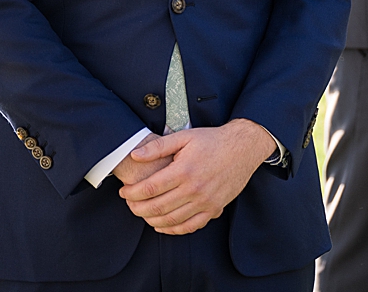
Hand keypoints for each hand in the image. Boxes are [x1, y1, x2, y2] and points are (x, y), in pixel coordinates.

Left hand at [118, 119, 274, 234]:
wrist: (244, 147)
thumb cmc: (212, 140)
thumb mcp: (185, 137)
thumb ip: (158, 146)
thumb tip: (135, 155)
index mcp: (184, 170)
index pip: (149, 188)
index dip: (132, 193)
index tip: (123, 192)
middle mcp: (194, 189)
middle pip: (157, 207)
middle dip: (137, 208)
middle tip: (129, 203)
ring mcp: (205, 202)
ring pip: (171, 221)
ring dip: (151, 220)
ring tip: (142, 213)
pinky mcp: (214, 209)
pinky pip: (190, 227)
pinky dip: (173, 230)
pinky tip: (162, 225)